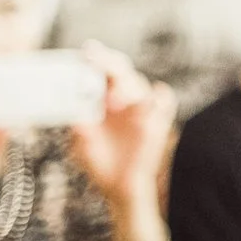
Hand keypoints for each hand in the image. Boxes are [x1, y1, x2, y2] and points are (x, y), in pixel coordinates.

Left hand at [69, 48, 176, 212]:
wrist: (120, 187)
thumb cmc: (99, 164)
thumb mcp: (81, 146)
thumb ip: (79, 130)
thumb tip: (75, 117)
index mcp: (102, 99)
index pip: (101, 71)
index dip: (95, 59)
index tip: (86, 53)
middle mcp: (123, 99)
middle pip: (122, 71)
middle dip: (109, 64)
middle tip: (95, 61)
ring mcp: (142, 109)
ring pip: (141, 84)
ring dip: (127, 87)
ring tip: (112, 101)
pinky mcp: (158, 122)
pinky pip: (165, 102)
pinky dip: (160, 97)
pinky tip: (154, 96)